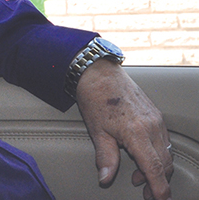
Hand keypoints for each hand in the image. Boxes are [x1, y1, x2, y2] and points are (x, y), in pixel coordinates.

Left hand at [76, 59, 173, 199]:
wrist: (99, 74)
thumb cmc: (95, 100)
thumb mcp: (97, 132)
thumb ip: (105, 158)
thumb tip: (105, 179)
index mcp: (137, 133)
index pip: (155, 168)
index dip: (159, 188)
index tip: (159, 199)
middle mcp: (152, 126)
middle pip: (165, 163)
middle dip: (158, 181)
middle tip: (146, 192)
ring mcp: (156, 119)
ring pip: (166, 152)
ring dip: (157, 167)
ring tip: (138, 175)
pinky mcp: (156, 114)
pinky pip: (163, 140)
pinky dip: (157, 152)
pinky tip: (141, 155)